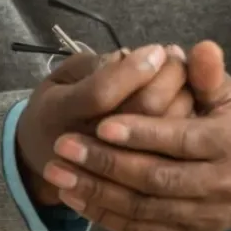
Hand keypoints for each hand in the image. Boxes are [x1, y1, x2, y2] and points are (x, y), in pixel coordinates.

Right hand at [16, 43, 192, 206]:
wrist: (45, 158)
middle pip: (142, 110)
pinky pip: (168, 153)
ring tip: (183, 74)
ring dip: (184, 96)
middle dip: (169, 76)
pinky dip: (185, 121)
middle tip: (176, 56)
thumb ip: (94, 65)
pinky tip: (184, 99)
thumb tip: (131, 58)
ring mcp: (110, 168)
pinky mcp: (133, 180)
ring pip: (164, 133)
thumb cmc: (60, 105)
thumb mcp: (64, 76)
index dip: (134, 70)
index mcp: (59, 112)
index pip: (102, 93)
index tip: (156, 50)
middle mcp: (86, 143)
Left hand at [46, 41, 230, 230]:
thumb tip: (200, 47)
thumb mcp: (229, 97)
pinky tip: (73, 197)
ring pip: (142, 208)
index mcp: (228, 144)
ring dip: (96, 191)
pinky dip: (103, 215)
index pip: (180, 140)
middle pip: (156, 178)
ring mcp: (201, 217)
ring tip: (57, 172)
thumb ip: (207, 75)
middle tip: (63, 145)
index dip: (141, 133)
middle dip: (106, 163)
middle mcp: (218, 185)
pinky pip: (138, 229)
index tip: (101, 123)